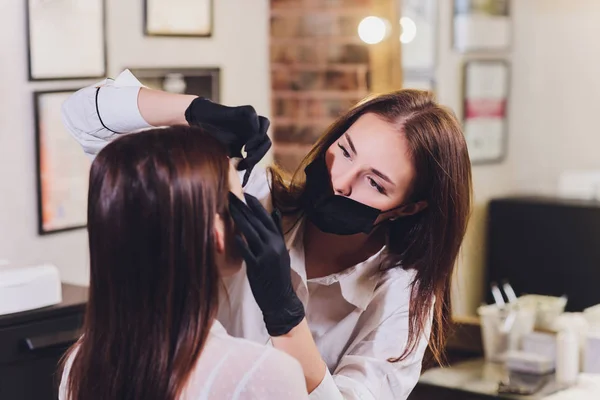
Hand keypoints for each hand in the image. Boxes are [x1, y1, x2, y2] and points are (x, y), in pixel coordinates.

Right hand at [184, 98, 270, 185]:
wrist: (201, 120)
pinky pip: (256, 119)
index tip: (243, 170)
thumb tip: (243, 184)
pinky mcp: (246, 111)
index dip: (254, 161)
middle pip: (266, 142)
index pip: (261, 150)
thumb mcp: (228, 154)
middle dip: (258, 154)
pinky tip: (245, 143)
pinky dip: (254, 132)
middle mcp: (253, 128)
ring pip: (265, 126)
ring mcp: (251, 119)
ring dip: (259, 141)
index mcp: (252, 138)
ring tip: (247, 150)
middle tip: (247, 159)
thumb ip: (237, 164)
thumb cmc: (214, 137)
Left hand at [228, 193, 304, 335]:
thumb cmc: (278, 274)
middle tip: (232, 196)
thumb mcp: (281, 250)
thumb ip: (277, 231)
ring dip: (239, 219)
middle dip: (244, 208)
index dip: (256, 205)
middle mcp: (273, 245)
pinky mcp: (257, 267)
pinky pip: (247, 252)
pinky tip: (233, 234)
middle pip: (257, 222)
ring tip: (229, 208)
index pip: (266, 218)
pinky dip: (241, 243)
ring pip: (251, 233)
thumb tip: (275, 212)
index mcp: (278, 240)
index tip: (246, 194)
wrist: (280, 298)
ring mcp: (265, 255)